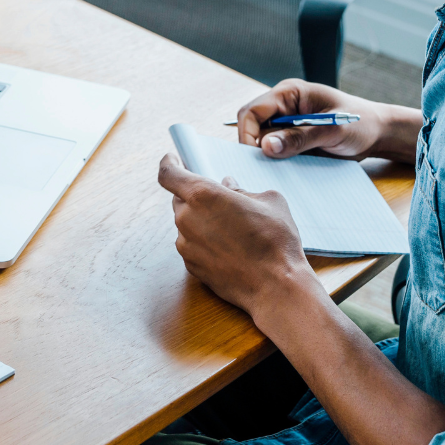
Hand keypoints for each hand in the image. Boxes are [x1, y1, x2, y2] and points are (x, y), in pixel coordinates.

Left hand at [159, 153, 310, 315]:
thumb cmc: (275, 240)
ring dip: (201, 220)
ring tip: (231, 228)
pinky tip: (229, 247)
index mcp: (202, 194)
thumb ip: (243, 189)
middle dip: (194, 195)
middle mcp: (187, 219)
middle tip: (218, 199)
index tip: (173, 158)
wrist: (276, 286)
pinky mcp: (190, 266)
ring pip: (186, 223)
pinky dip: (204, 241)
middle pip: (178, 198)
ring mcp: (186, 245)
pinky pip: (192, 244)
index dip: (169, 163)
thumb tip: (230, 186)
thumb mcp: (268, 200)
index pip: (169, 173)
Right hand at [237, 79, 418, 162]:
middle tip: (268, 167)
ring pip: (261, 140)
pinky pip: (275, 150)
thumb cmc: (360, 123)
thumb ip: (300, 138)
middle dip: (256, 146)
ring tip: (280, 169)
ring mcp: (287, 122)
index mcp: (289, 93)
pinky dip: (277, 161)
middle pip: (252, 126)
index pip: (252, 111)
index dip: (248, 134)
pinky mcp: (292, 138)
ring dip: (267, 156)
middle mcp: (283, 106)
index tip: (256, 157)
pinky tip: (287, 170)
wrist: (378, 134)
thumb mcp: (332, 130)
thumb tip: (266, 146)